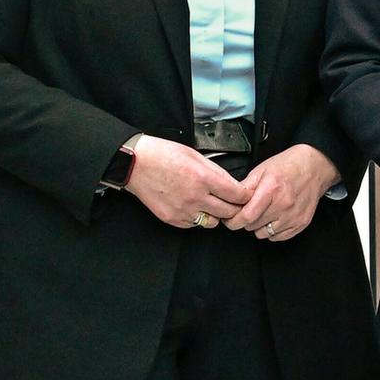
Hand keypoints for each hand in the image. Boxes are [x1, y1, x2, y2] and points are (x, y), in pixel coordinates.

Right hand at [125, 135, 249, 229]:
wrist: (134, 164)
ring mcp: (183, 210)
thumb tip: (234, 184)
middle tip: (232, 203)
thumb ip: (217, 172)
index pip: (238, 195)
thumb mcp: (195, 156)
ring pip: (213, 222)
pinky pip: (194, 224)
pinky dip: (197, 218)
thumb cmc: (163, 155)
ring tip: (210, 204)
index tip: (246, 196)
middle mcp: (195, 197)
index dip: (245, 196)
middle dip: (234, 208)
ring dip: (216, 215)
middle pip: (229, 212)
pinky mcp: (172, 219)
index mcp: (204, 178)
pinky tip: (192, 206)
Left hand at [230, 144, 338, 240]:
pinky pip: (278, 237)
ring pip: (264, 234)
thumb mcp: (261, 170)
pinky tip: (273, 219)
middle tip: (248, 211)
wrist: (314, 168)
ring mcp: (293, 216)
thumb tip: (230, 201)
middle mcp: (284, 205)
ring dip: (259, 226)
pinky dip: (272, 231)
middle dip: (245, 220)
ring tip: (263, 213)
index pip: (247, 216)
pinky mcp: (301, 223)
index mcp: (271, 190)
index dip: (234, 221)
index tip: (230, 220)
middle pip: (253, 226)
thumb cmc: (288, 167)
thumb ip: (244, 187)